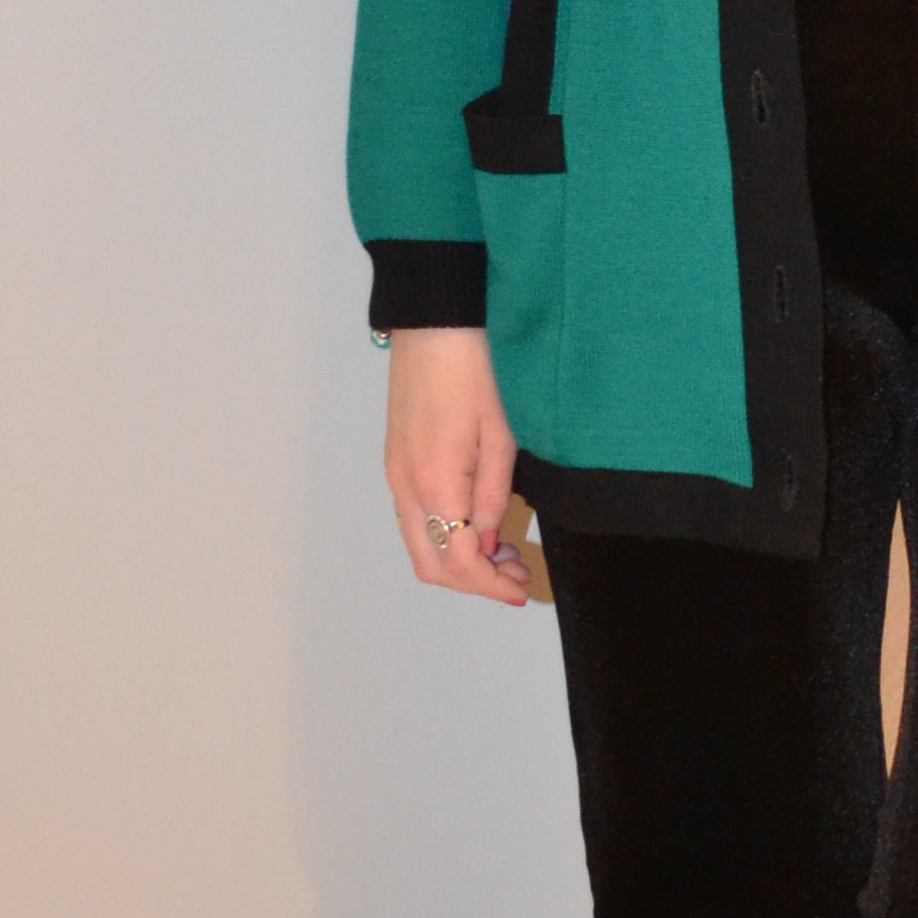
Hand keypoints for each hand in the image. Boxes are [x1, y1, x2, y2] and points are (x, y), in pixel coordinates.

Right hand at [383, 327, 528, 605]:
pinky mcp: (394, 465)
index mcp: (437, 484)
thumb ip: (493, 494)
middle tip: (516, 575)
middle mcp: (407, 488)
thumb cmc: (472, 371)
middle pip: (432, 567)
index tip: (522, 590)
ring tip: (502, 552)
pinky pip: (414, 522)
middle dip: (475, 583)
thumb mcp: (500, 434)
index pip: (462, 561)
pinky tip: (476, 524)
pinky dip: (444, 538)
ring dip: (460, 562)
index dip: (493, 586)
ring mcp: (395, 477)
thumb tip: (489, 541)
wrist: (432, 327)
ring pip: (420, 547)